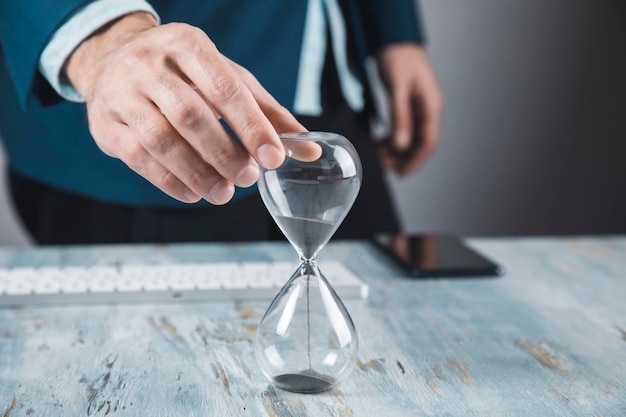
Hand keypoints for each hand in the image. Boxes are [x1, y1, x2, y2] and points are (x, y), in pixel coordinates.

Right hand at [65, 12, 305, 204]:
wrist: (115, 61)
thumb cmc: (184, 74)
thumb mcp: (227, 79)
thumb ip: (267, 114)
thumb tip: (309, 149)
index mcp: (187, 45)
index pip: (225, 88)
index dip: (251, 126)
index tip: (273, 158)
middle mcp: (150, 63)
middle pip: (191, 115)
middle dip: (224, 153)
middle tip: (247, 179)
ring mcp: (122, 92)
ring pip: (162, 140)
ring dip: (198, 173)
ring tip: (224, 194)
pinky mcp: (106, 124)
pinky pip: (139, 158)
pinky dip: (170, 182)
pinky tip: (194, 194)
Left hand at [376, 43, 442, 175]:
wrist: (395, 39)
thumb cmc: (399, 57)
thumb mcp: (397, 87)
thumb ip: (400, 116)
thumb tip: (400, 145)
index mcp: (431, 105)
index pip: (428, 142)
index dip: (416, 161)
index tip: (401, 173)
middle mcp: (428, 109)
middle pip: (419, 143)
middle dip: (403, 158)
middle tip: (384, 168)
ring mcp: (418, 107)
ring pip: (410, 137)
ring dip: (396, 150)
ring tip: (379, 159)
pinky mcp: (408, 105)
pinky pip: (403, 128)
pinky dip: (392, 138)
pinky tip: (379, 143)